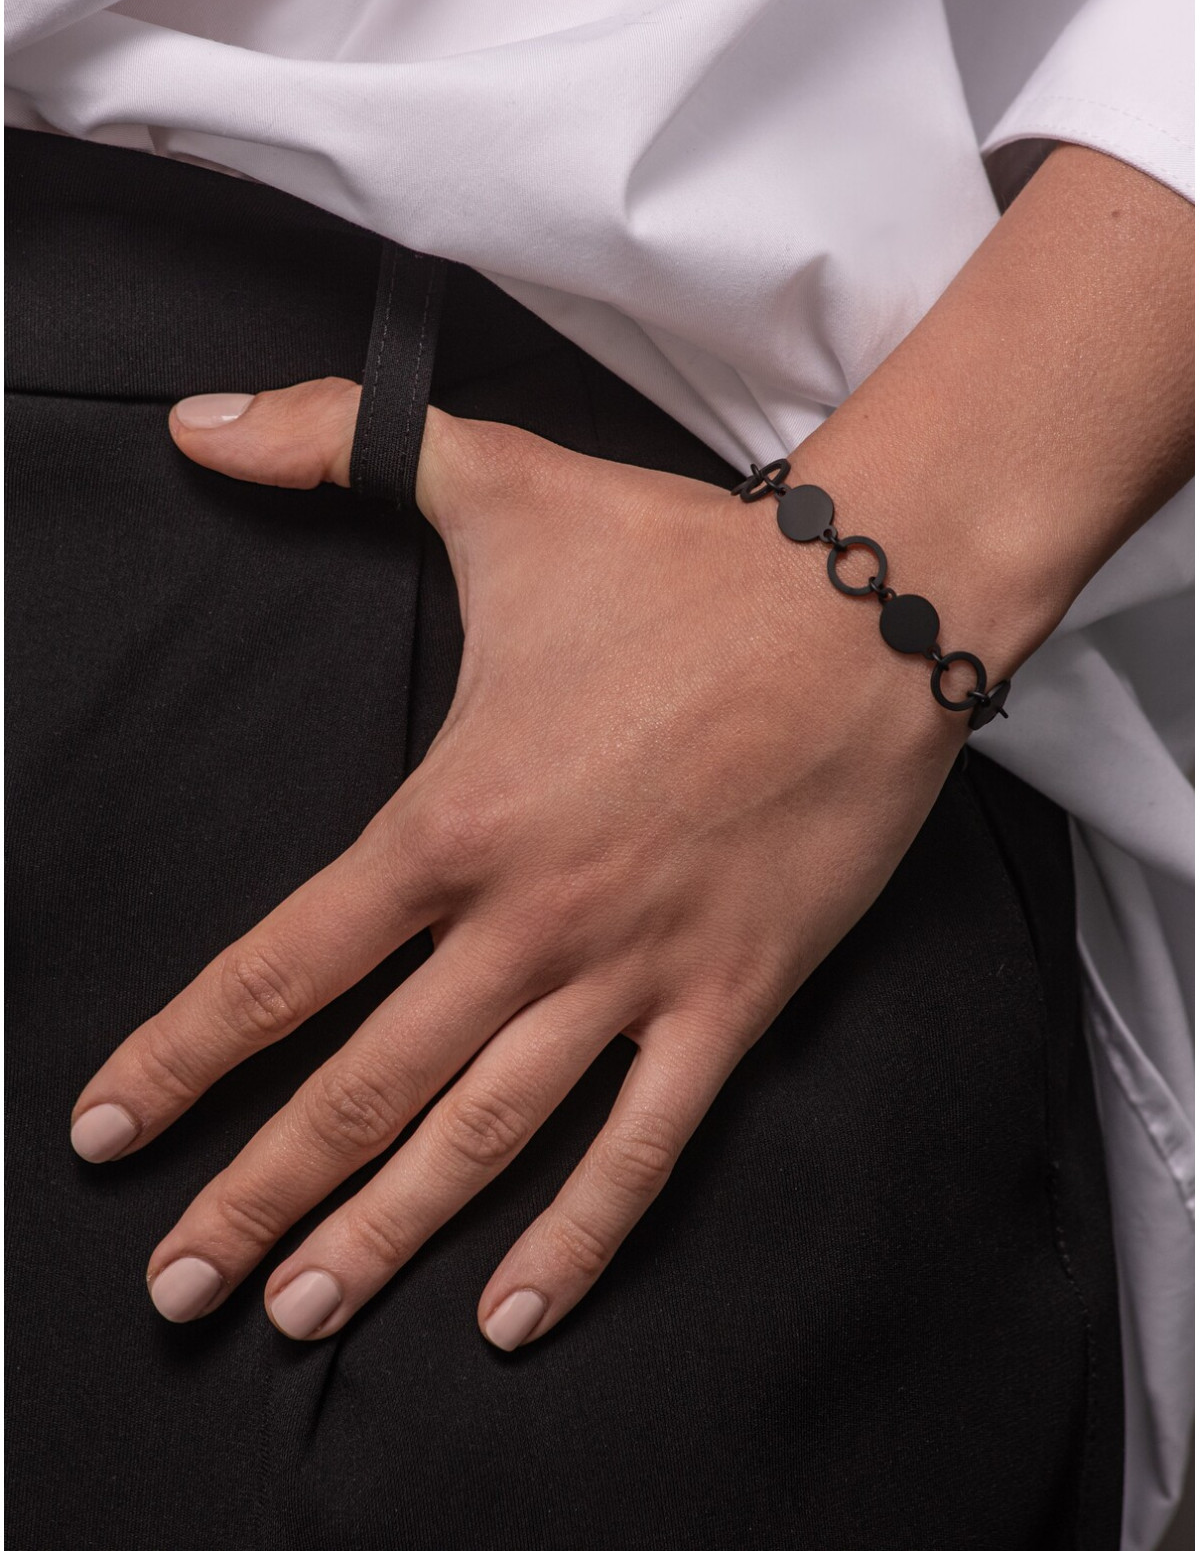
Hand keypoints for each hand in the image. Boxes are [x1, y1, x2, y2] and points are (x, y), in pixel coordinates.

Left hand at [70, 381, 964, 1348]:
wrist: (870, 601)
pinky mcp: (731, 1000)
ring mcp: (630, 975)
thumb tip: (197, 423)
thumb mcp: (494, 484)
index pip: (279, 970)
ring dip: (380, 1238)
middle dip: (256, 1194)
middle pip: (359, 1090)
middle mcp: (526, 923)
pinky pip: (644, 1147)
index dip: (179, 1059)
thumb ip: (330, 445)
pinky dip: (577, 1240)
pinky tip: (512, 1313)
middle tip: (177, 1284)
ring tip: (299, 1312)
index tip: (108, 1128)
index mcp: (452, 821)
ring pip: (481, 1140)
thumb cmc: (681, 559)